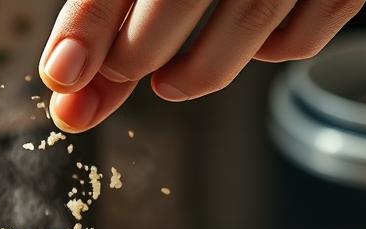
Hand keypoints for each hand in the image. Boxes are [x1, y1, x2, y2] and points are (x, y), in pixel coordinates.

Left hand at [39, 0, 364, 132]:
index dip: (89, 26)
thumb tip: (67, 75)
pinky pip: (303, 36)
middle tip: (118, 70)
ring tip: (166, 83)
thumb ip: (105, 4)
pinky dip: (270, 53)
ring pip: (250, 26)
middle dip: (135, 52)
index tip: (63, 74)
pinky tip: (245, 43)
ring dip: (195, 73)